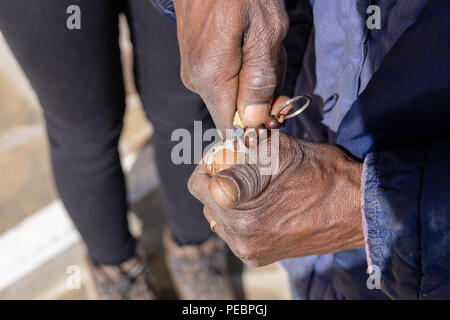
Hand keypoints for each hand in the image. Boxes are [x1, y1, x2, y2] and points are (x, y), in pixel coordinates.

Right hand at [173, 0, 288, 132]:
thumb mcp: (266, 32)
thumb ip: (259, 80)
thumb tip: (253, 122)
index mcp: (211, 77)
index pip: (232, 128)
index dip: (258, 123)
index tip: (278, 102)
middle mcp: (195, 79)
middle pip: (235, 109)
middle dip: (262, 91)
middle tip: (274, 56)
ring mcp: (192, 68)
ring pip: (232, 91)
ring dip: (255, 74)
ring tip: (260, 41)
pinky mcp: (195, 58)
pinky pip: (223, 75)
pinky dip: (243, 63)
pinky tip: (248, 38)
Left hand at [188, 133, 364, 266]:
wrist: (360, 209)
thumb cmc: (325, 176)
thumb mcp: (281, 153)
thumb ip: (241, 154)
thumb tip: (218, 156)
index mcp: (243, 217)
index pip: (199, 186)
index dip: (208, 163)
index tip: (224, 154)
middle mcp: (242, 241)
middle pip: (206, 202)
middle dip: (218, 179)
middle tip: (240, 164)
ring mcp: (251, 253)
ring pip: (219, 217)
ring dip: (228, 198)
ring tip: (253, 183)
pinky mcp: (261, 257)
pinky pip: (234, 231)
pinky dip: (240, 213)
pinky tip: (262, 201)